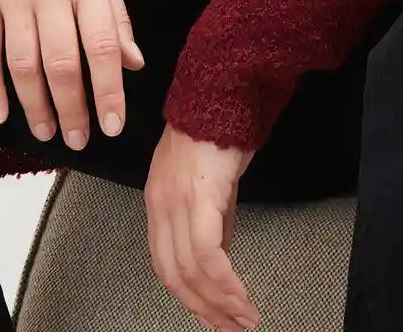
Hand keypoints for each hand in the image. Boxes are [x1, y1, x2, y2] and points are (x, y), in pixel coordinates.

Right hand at [0, 0, 144, 149]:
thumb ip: (117, 17)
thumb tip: (135, 65)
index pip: (102, 47)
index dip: (108, 91)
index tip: (113, 125)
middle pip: (62, 63)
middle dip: (72, 108)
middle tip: (78, 140)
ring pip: (23, 63)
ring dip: (35, 105)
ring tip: (47, 132)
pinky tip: (1, 114)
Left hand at [145, 123, 260, 330]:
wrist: (223, 94)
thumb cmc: (217, 130)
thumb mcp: (210, 184)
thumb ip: (212, 221)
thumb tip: (222, 257)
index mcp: (159, 203)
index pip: (166, 263)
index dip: (189, 296)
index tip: (213, 315)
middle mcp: (161, 206)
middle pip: (175, 276)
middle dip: (205, 309)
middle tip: (231, 328)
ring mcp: (176, 203)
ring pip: (191, 272)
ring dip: (220, 304)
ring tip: (243, 320)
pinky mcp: (198, 199)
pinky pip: (208, 256)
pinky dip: (225, 285)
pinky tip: (240, 299)